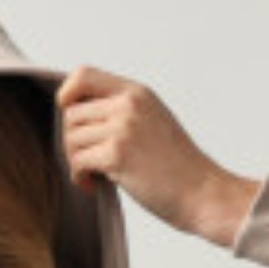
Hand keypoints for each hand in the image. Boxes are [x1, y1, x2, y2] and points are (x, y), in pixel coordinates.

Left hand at [52, 66, 258, 244]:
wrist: (202, 192)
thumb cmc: (179, 167)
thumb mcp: (154, 122)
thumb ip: (124, 113)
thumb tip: (81, 119)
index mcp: (137, 92)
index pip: (84, 75)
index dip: (67, 95)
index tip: (68, 117)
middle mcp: (128, 104)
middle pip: (71, 113)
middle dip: (71, 141)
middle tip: (85, 161)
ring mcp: (123, 128)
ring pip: (71, 138)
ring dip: (74, 161)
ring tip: (91, 175)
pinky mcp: (117, 155)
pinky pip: (78, 160)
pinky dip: (79, 176)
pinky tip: (92, 185)